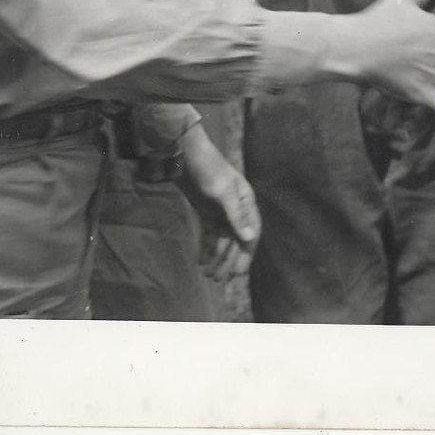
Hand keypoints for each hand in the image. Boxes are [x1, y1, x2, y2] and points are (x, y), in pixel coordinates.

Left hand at [176, 125, 261, 280]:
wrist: (184, 155)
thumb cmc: (207, 169)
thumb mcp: (223, 191)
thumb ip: (236, 215)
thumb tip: (249, 237)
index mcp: (244, 200)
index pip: (250, 231)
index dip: (245, 253)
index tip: (238, 272)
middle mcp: (234, 206)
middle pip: (235, 238)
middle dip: (229, 259)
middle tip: (220, 279)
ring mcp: (219, 209)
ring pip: (221, 238)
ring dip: (216, 256)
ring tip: (208, 275)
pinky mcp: (205, 209)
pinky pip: (208, 233)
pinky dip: (205, 247)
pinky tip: (200, 261)